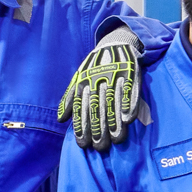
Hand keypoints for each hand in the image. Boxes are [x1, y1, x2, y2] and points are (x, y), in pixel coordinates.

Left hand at [57, 23, 144, 151]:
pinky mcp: (129, 72)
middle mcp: (97, 80)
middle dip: (98, 129)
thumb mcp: (78, 79)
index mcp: (83, 82)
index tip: (83, 144)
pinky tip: (129, 119)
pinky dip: (129, 104)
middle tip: (100, 147)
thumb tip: (61, 120)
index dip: (82, 126)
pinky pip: (129, 90)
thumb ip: (70, 98)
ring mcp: (114, 75)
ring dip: (114, 121)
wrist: (114, 43)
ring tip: (116, 138)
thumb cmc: (94, 67)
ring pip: (113, 101)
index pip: (81, 108)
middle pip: (97, 108)